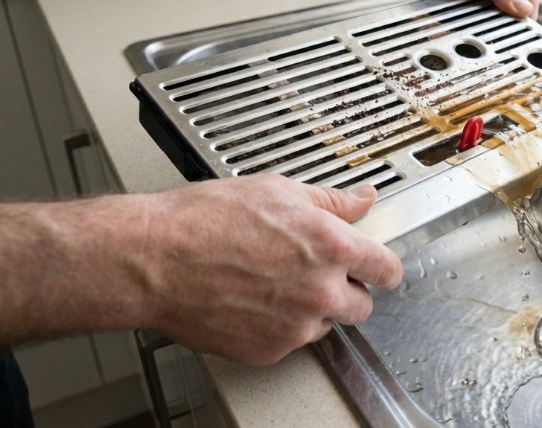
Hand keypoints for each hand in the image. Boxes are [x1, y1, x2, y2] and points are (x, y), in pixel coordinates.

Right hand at [143, 174, 402, 364]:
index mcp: (330, 247)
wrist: (154, 259)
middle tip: (315, 272)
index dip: (382, 267)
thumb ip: (331, 201)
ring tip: (273, 282)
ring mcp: (296, 326)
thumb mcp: (277, 191)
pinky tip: (253, 300)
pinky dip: (279, 326)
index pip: (387, 269)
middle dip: (345, 290)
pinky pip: (291, 341)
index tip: (377, 267)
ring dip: (312, 309)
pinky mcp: (270, 350)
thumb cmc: (205, 220)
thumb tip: (362, 199)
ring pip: (326, 324)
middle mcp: (320, 291)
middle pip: (362, 305)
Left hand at [386, 0, 538, 18]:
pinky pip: (462, 12)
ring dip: (483, 19)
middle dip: (505, 18)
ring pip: (485, 11)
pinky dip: (462, 19)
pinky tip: (462, 21)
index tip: (523, 28)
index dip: (526, 10)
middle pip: (507, 5)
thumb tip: (521, 7)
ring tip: (481, 26)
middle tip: (501, 31)